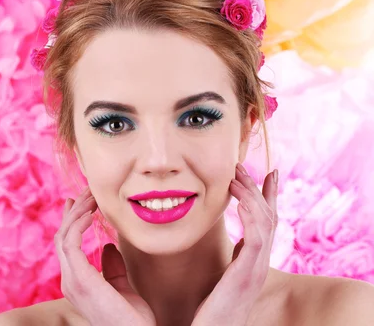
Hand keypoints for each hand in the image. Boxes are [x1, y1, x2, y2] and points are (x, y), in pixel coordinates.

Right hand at [54, 188, 155, 325]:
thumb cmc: (134, 321)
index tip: (80, 201)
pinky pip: (70, 242)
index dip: (72, 220)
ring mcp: (72, 281)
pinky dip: (78, 223)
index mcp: (78, 282)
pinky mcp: (79, 279)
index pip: (68, 245)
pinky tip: (92, 211)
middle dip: (74, 211)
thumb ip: (113, 268)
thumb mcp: (124, 289)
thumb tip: (107, 246)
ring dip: (77, 212)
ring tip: (91, 195)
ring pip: (64, 236)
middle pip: (62, 236)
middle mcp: (70, 281)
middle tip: (87, 190)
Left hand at [192, 164, 278, 325]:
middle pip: (268, 217)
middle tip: (242, 167)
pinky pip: (257, 239)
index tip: (267, 173)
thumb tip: (222, 240)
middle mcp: (259, 263)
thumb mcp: (220, 278)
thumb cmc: (210, 312)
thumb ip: (226, 258)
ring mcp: (256, 269)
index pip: (265, 223)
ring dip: (252, 196)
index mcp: (252, 262)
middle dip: (256, 189)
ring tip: (237, 176)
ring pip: (265, 223)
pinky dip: (252, 216)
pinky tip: (242, 199)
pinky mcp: (247, 275)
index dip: (267, 197)